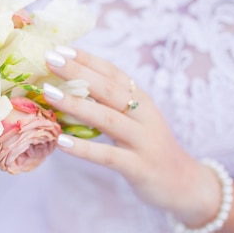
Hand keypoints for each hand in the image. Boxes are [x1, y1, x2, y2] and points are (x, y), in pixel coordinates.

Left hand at [43, 48, 221, 225]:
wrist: (184, 184)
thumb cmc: (149, 149)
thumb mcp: (136, 121)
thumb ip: (111, 105)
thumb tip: (71, 88)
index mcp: (142, 100)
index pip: (113, 72)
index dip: (87, 59)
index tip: (60, 48)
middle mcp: (144, 115)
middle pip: (108, 88)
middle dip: (78, 72)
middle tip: (50, 58)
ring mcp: (143, 140)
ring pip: (106, 118)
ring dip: (76, 104)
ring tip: (48, 93)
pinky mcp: (139, 167)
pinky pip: (108, 156)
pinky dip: (84, 148)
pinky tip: (62, 142)